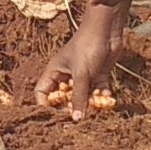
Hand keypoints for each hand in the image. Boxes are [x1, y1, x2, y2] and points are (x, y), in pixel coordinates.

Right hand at [36, 1, 128, 120]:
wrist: (107, 29)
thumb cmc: (87, 47)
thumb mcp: (81, 74)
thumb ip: (79, 97)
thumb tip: (76, 119)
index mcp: (55, 71)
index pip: (43, 92)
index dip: (45, 105)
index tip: (55, 117)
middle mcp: (67, 74)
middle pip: (64, 97)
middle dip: (71, 108)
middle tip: (78, 118)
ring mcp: (83, 75)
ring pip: (83, 96)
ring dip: (90, 104)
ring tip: (96, 111)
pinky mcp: (98, 74)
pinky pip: (98, 91)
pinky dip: (103, 96)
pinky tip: (108, 100)